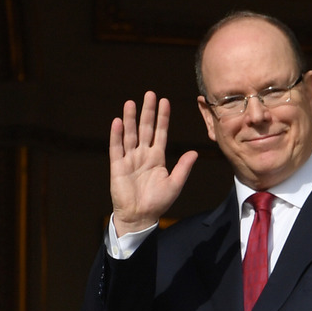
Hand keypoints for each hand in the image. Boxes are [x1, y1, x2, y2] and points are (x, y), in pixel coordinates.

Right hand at [109, 91, 197, 235]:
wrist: (140, 216)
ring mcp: (130, 159)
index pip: (160, 133)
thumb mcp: (175, 183)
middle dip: (147, 112)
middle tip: (149, 94)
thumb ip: (183, 167)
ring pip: (130, 134)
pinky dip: (117, 135)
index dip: (163, 118)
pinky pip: (117, 148)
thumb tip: (194, 152)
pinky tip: (117, 122)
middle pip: (145, 129)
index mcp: (157, 158)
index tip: (165, 101)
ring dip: (130, 119)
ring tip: (131, 102)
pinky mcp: (118, 167)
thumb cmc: (158, 202)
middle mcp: (143, 155)